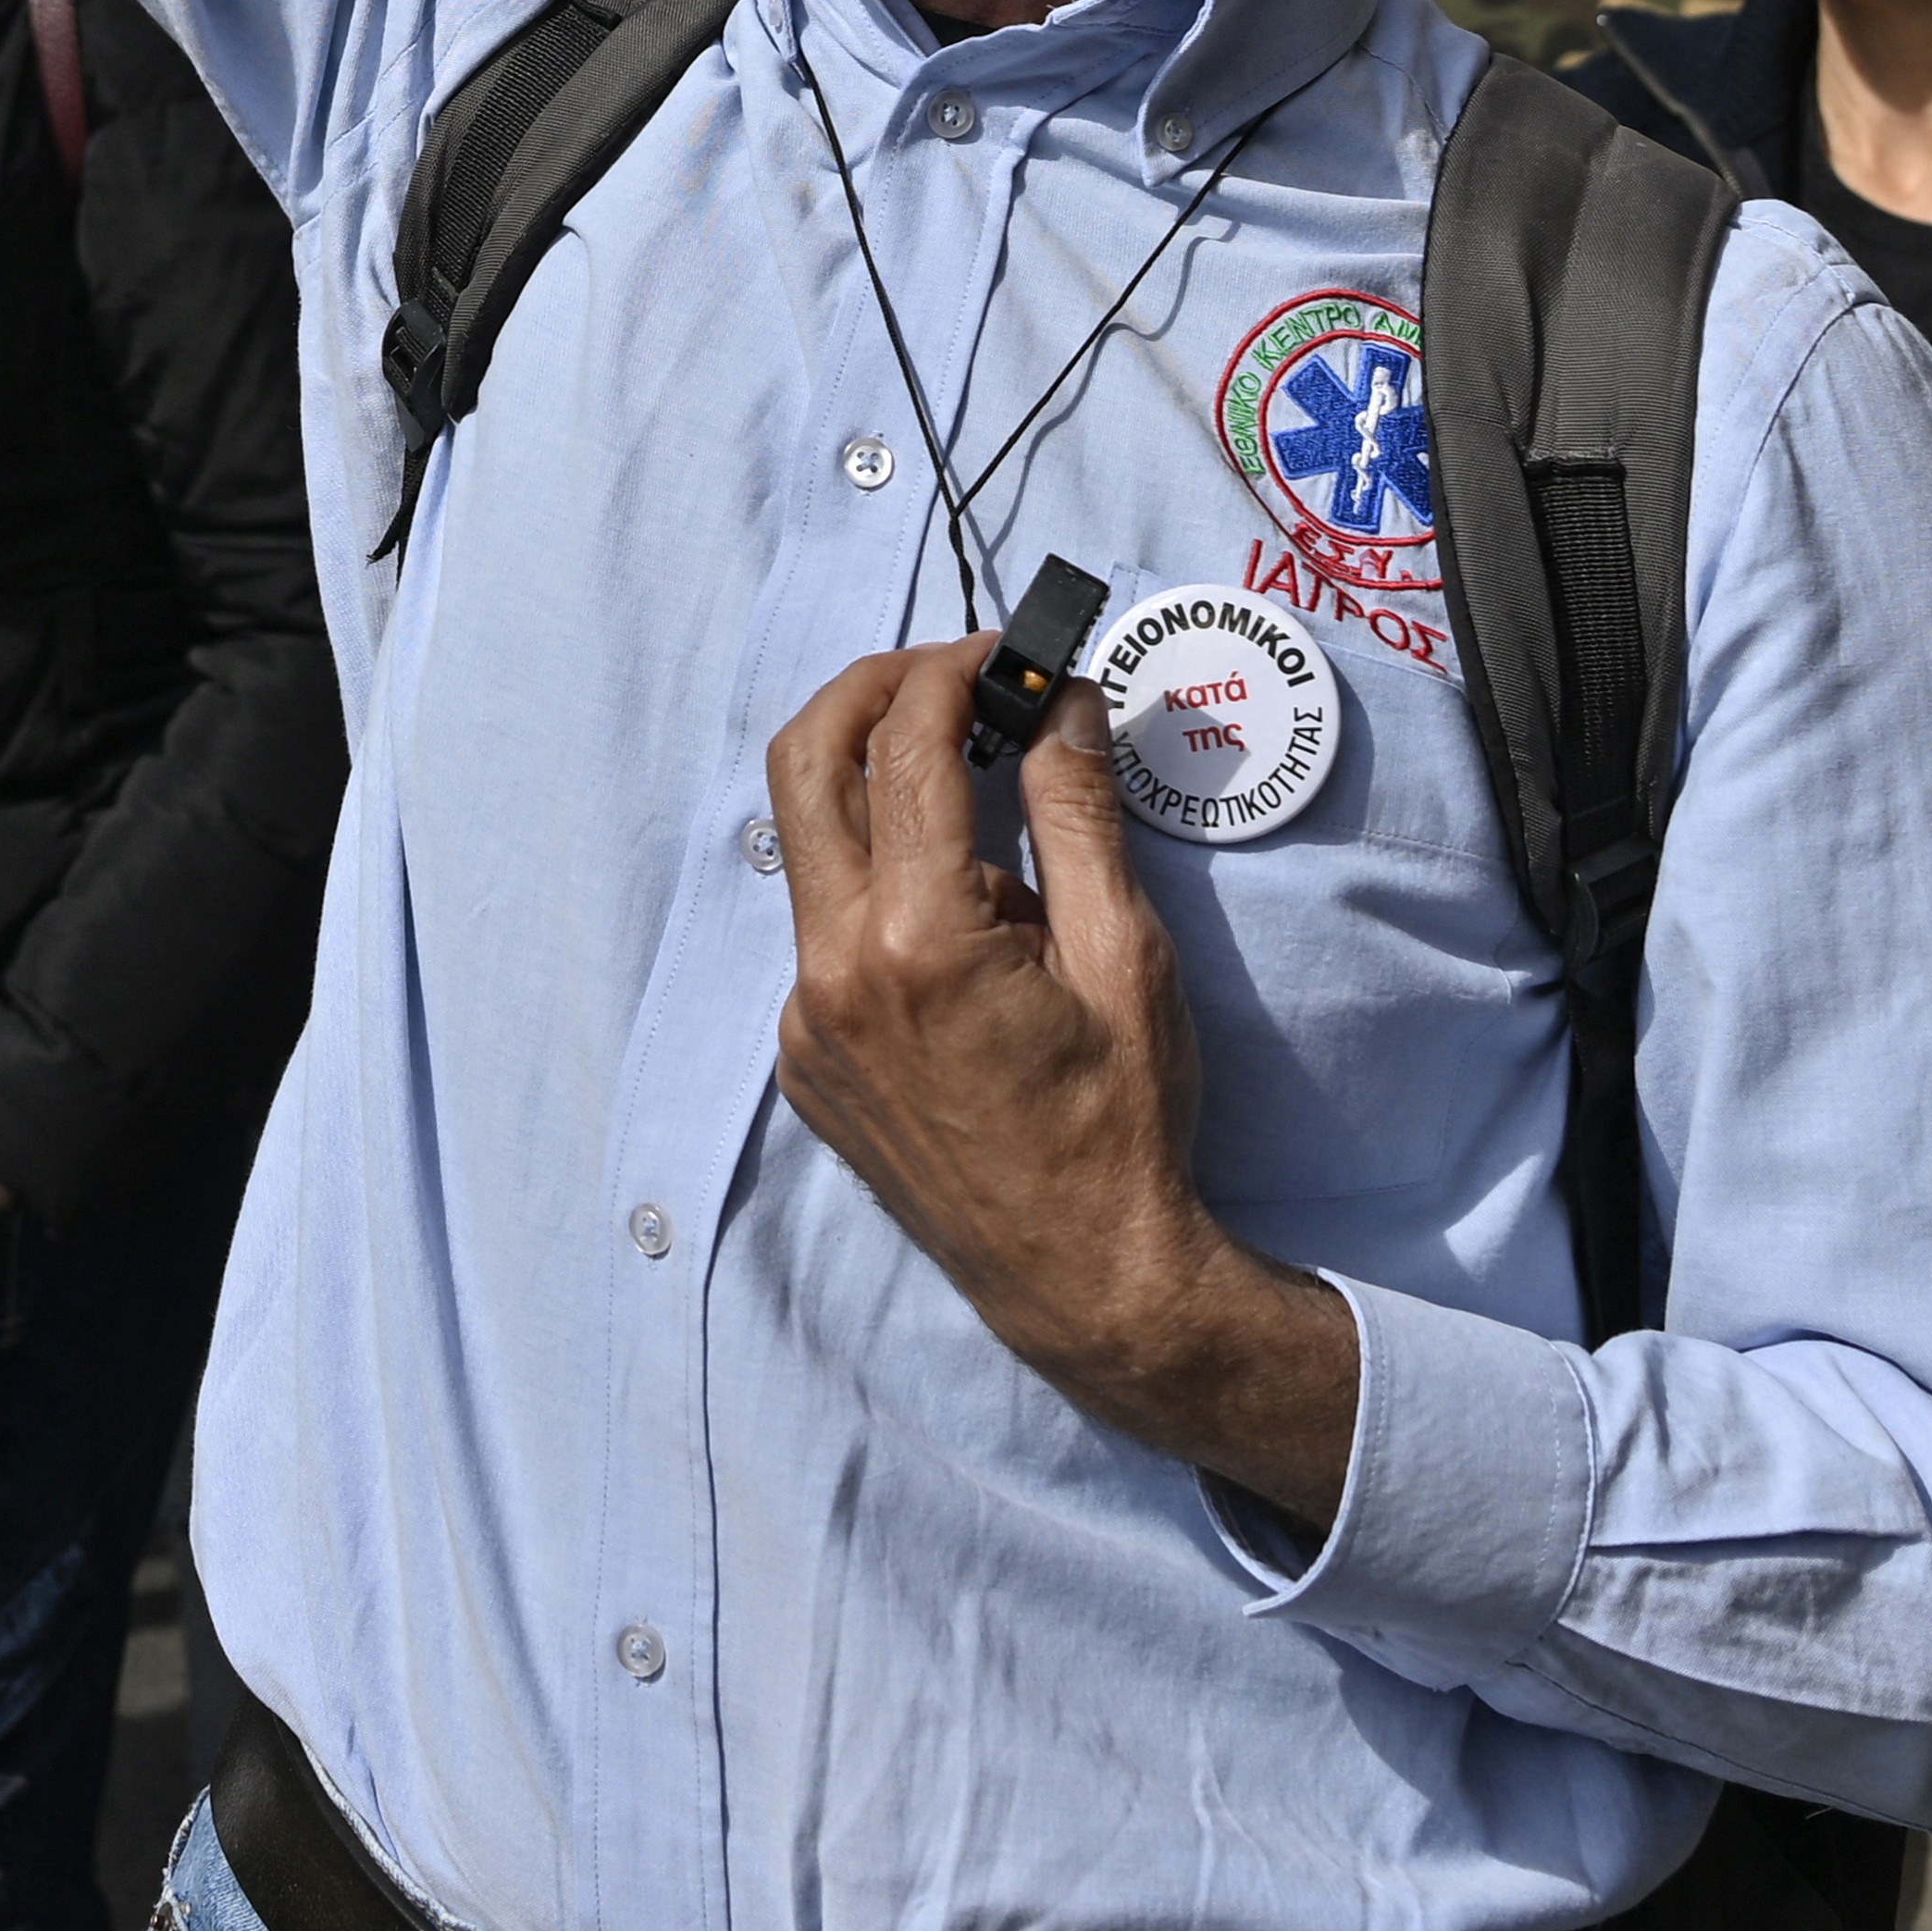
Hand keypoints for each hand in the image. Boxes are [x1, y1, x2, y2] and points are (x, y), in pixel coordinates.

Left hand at [761, 636, 1361, 1530]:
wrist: (1081, 1276)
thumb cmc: (1125, 1123)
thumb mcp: (1127, 955)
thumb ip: (1078, 812)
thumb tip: (1061, 700)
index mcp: (917, 942)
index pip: (907, 745)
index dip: (960, 672)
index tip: (1011, 654)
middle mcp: (833, 974)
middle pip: (804, 764)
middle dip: (874, 691)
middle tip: (955, 676)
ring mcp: (805, 1022)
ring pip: (811, 849)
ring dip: (879, 790)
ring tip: (980, 796)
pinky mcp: (805, 1059)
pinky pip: (823, 931)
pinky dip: (880, 884)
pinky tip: (965, 916)